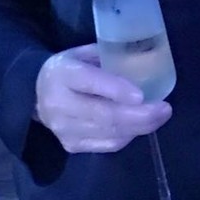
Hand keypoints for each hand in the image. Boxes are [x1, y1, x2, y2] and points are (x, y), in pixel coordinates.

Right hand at [35, 45, 171, 153]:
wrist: (34, 95)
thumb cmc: (68, 70)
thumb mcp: (83, 54)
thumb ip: (108, 59)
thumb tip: (145, 65)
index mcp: (62, 74)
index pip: (89, 82)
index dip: (115, 90)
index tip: (141, 95)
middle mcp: (59, 104)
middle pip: (103, 114)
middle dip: (139, 115)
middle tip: (164, 109)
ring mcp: (64, 129)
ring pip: (109, 132)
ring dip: (140, 127)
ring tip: (160, 116)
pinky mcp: (71, 145)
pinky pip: (108, 144)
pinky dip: (128, 136)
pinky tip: (140, 126)